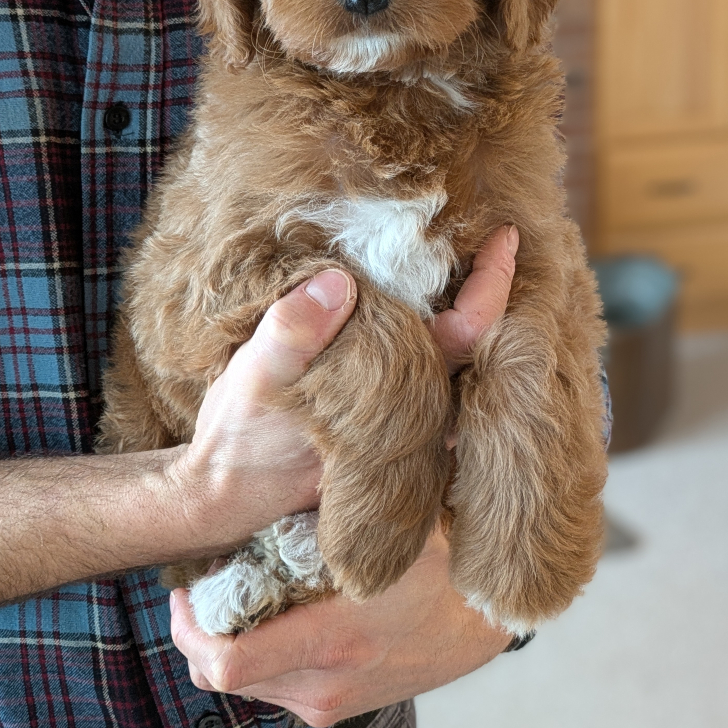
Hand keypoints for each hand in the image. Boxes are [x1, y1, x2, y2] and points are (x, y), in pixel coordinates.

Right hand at [170, 225, 518, 717]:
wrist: (220, 495)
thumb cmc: (239, 439)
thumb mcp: (253, 378)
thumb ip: (292, 331)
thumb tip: (338, 282)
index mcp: (400, 395)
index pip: (468, 333)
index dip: (493, 283)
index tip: (506, 236)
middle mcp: (416, 410)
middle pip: (477, 344)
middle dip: (491, 287)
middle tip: (495, 232)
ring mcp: (402, 417)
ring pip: (455, 358)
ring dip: (465, 306)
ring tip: (467, 254)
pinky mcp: (381, 413)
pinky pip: (425, 363)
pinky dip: (434, 324)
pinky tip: (420, 296)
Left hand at [170, 527, 509, 724]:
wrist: (482, 623)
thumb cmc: (441, 566)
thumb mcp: (392, 531)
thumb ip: (343, 508)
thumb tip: (295, 450)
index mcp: (332, 637)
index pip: (228, 663)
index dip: (189, 629)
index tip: (184, 591)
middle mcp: (322, 682)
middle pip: (220, 676)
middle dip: (201, 631)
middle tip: (206, 584)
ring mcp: (326, 701)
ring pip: (243, 684)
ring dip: (230, 641)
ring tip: (244, 592)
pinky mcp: (333, 708)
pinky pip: (270, 688)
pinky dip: (259, 654)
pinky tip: (276, 613)